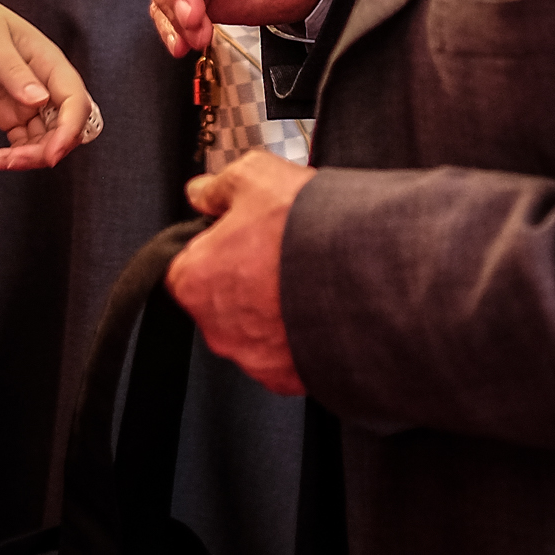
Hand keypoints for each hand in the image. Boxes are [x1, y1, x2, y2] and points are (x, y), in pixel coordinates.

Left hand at [0, 0, 100, 169]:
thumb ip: (13, 71)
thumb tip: (40, 100)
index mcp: (50, 63)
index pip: (74, 100)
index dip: (69, 129)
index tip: (52, 153)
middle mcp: (46, 85)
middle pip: (65, 127)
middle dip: (47, 149)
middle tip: (16, 159)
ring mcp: (30, 102)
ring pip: (46, 139)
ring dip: (30, 157)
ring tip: (0, 161)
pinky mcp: (12, 114)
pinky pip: (25, 142)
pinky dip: (16, 156)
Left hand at [168, 152, 313, 396]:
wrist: (368, 276)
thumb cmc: (306, 229)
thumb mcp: (255, 177)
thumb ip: (219, 186)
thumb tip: (202, 192)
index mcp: (194, 280)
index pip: (186, 264)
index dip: (215, 245)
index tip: (239, 234)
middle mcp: (217, 328)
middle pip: (222, 299)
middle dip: (247, 278)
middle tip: (280, 252)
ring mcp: (254, 358)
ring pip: (256, 329)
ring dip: (275, 309)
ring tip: (308, 277)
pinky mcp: (290, 378)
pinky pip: (289, 354)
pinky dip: (302, 335)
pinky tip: (324, 306)